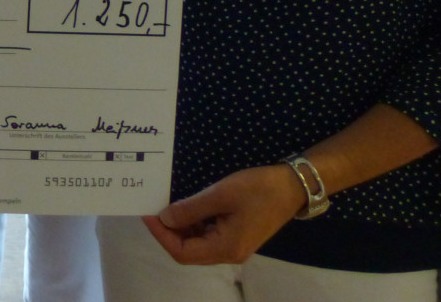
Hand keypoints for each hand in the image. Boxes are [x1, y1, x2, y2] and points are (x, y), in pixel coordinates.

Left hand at [143, 164, 305, 265]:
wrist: (292, 187)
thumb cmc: (258, 189)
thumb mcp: (220, 195)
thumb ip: (191, 209)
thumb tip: (165, 219)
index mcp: (225, 248)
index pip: (182, 252)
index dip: (161, 235)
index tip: (147, 214)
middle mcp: (228, 254)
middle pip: (188, 251)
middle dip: (168, 232)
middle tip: (153, 208)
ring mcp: (233, 246)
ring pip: (197, 244)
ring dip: (180, 228)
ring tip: (166, 206)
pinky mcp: (237, 236)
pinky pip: (208, 236)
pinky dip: (193, 224)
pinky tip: (187, 208)